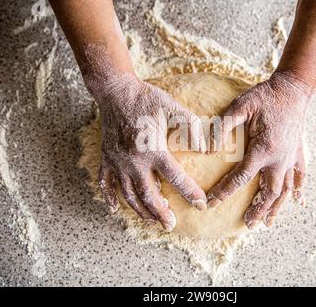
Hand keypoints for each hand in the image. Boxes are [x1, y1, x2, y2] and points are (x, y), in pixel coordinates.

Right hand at [83, 46, 206, 231]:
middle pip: (148, 195)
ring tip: (151, 221)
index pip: (175, 178)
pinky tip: (114, 208)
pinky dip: (109, 197)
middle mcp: (134, 160)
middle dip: (160, 213)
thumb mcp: (173, 108)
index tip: (201, 205)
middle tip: (170, 225)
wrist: (116, 90)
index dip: (190, 193)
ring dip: (140, 211)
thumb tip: (209, 148)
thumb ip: (193, 128)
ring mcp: (118, 161)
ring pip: (128, 194)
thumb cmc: (146, 99)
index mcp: (153, 149)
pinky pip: (105, 183)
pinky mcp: (107, 158)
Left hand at [207, 71, 311, 227]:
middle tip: (246, 223)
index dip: (224, 192)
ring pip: (285, 189)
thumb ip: (223, 126)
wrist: (293, 88)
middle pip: (268, 192)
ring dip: (276, 207)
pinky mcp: (297, 152)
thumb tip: (208, 148)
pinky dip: (298, 189)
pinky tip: (298, 201)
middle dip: (257, 210)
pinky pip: (300, 175)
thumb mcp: (241, 106)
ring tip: (268, 223)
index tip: (211, 202)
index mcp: (264, 149)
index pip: (240, 177)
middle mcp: (280, 158)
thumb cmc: (266, 96)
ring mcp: (291, 156)